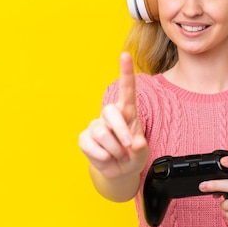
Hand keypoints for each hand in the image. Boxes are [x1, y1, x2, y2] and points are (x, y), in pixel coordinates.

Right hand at [79, 52, 148, 178]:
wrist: (120, 171)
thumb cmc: (133, 156)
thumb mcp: (142, 154)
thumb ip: (141, 149)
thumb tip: (136, 142)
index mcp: (127, 112)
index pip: (126, 90)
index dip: (125, 72)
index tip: (124, 55)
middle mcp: (110, 115)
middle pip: (111, 112)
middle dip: (121, 132)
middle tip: (129, 147)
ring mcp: (96, 125)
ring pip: (101, 132)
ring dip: (114, 149)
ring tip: (118, 155)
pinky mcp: (85, 138)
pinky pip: (90, 144)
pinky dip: (101, 155)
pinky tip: (106, 158)